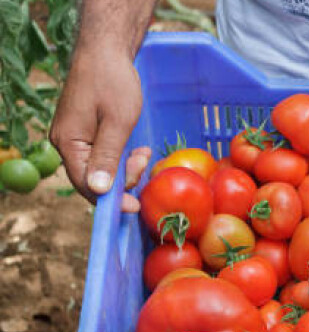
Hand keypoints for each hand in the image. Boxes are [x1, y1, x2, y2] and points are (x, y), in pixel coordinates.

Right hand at [50, 47, 149, 212]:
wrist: (106, 51)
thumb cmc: (113, 82)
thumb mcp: (117, 122)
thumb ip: (107, 157)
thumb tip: (98, 190)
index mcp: (68, 143)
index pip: (86, 185)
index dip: (111, 200)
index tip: (135, 207)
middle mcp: (66, 144)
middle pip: (93, 180)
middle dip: (123, 179)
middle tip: (144, 162)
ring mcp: (75, 138)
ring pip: (101, 170)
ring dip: (125, 168)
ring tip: (143, 154)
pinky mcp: (85, 133)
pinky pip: (102, 157)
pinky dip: (121, 158)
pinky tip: (137, 151)